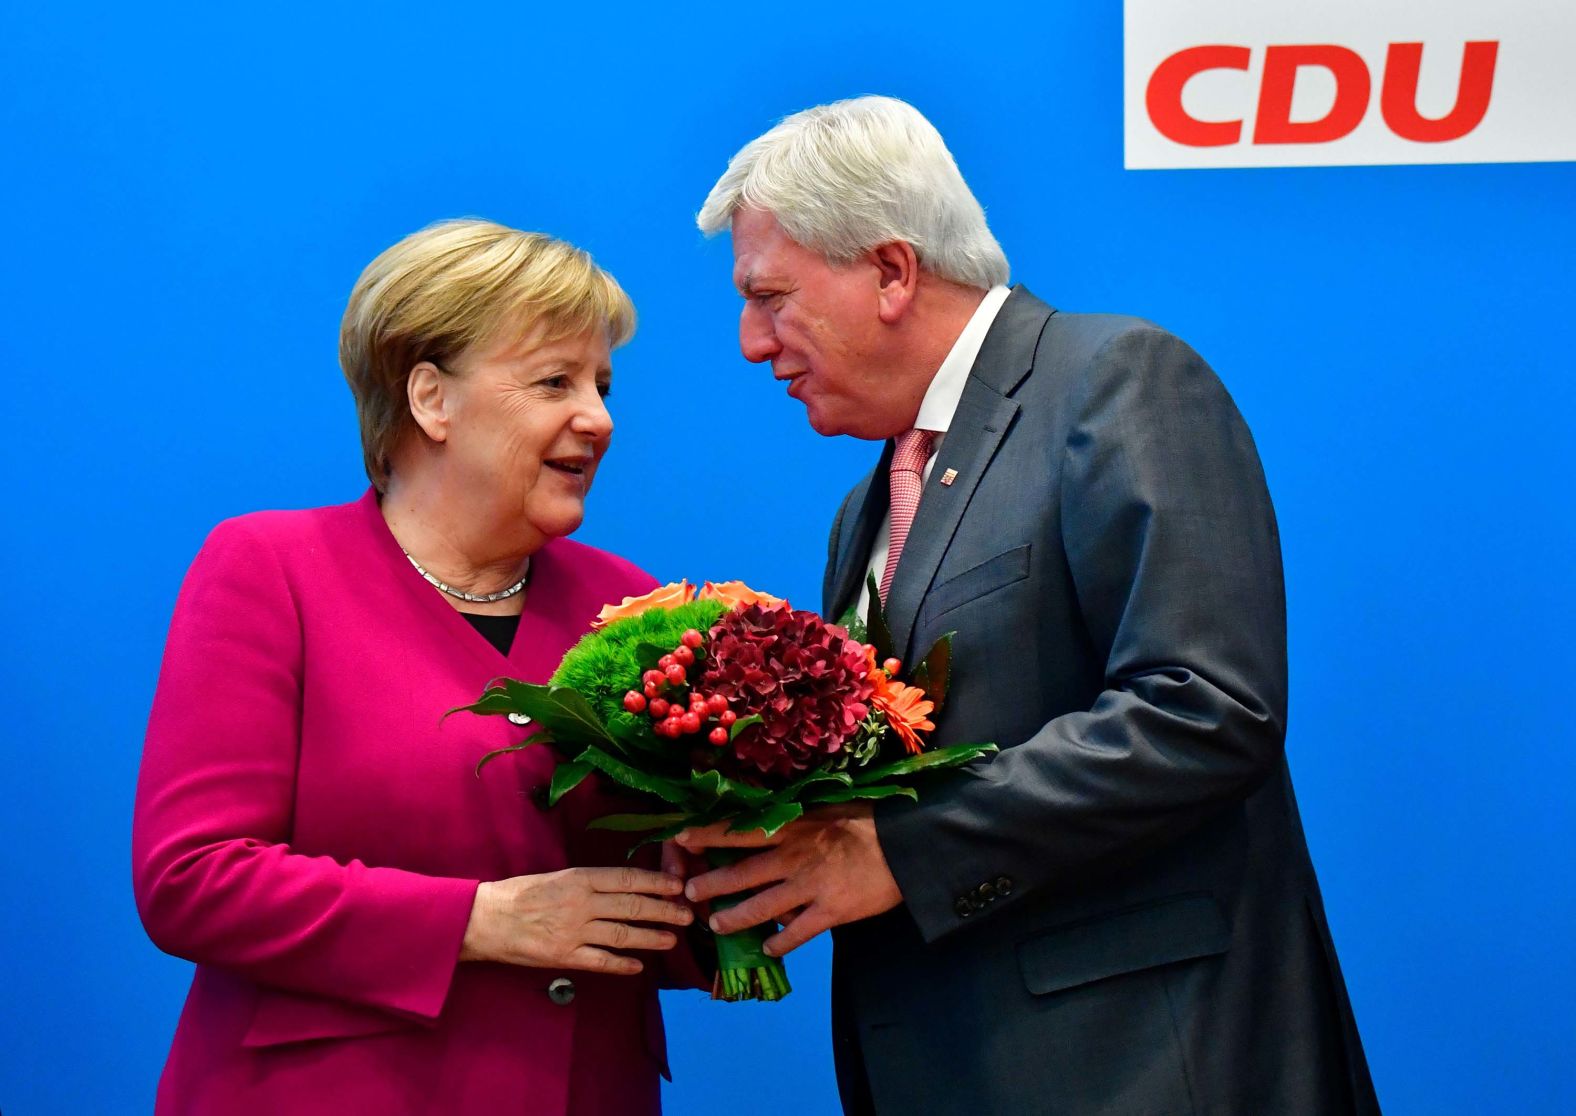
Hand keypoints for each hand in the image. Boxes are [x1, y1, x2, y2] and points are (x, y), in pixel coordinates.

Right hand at [460, 866, 691, 974]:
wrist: (484, 919)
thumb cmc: (519, 894)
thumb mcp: (556, 877)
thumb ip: (588, 883)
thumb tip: (623, 886)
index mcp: (579, 878)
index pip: (628, 878)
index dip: (656, 882)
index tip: (678, 885)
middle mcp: (581, 903)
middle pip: (632, 906)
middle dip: (664, 910)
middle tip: (687, 913)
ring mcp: (574, 931)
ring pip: (623, 934)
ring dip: (651, 937)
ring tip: (671, 939)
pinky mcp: (564, 956)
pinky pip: (601, 961)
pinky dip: (622, 964)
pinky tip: (638, 966)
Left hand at [676, 804, 901, 956]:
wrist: (906, 844)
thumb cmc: (868, 820)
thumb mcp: (825, 810)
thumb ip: (795, 822)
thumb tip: (766, 827)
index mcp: (792, 827)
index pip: (739, 830)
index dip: (707, 834)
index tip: (681, 837)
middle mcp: (793, 857)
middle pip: (741, 872)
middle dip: (711, 884)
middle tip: (688, 893)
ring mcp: (810, 887)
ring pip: (761, 906)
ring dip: (734, 917)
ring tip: (715, 925)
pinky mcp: (830, 912)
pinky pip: (797, 932)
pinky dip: (780, 943)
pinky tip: (769, 949)